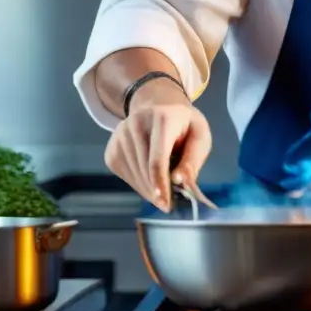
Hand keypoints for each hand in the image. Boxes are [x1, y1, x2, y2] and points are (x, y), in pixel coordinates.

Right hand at [103, 78, 211, 211]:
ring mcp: (119, 136)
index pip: (158, 157)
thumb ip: (193, 160)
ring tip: (164, 188)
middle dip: (158, 191)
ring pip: (134, 175)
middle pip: (144, 169)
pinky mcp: (111, 148)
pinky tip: (150, 178)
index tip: (165, 204)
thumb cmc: (184, 125)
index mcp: (163, 117)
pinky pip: (125, 175)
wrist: (159, 107)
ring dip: (149, 190)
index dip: (160, 182)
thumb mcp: (199, 136)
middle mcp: (135, 123)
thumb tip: (180, 182)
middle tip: (170, 203)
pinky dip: (139, 184)